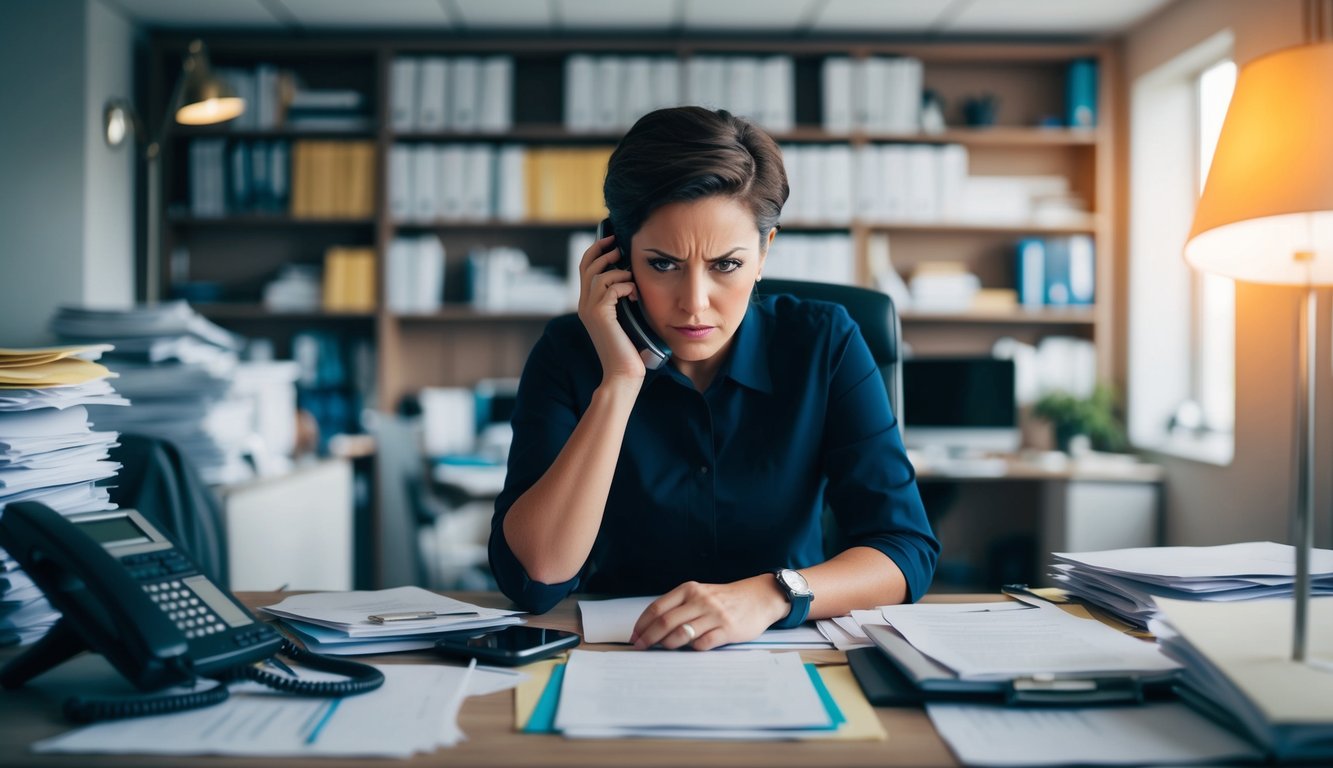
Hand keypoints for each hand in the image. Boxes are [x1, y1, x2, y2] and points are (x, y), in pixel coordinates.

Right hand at [577, 234, 645, 384]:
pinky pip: (610, 287)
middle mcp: (584, 305)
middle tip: (620, 245)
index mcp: (588, 305)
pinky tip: (634, 296)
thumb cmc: (629, 350)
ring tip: (632, 281)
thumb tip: (631, 278)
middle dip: (604, 251)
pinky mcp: (599, 315)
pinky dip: (624, 286)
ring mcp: (589, 310)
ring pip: (599, 275)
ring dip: (619, 273)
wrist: (623, 374)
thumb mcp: (624, 318)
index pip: (585, 269)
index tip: (611, 240)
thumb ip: (621, 300)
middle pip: (588, 265)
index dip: (596, 251)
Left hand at [630, 576, 789, 650]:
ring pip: (682, 633)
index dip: (642, 624)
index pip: (657, 607)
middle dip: (649, 637)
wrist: (759, 598)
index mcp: (689, 590)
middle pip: (665, 621)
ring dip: (668, 644)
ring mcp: (714, 615)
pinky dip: (693, 649)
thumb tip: (652, 629)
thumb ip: (680, 607)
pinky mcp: (727, 629)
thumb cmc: (724, 599)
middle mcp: (700, 600)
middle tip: (641, 647)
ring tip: (663, 649)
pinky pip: (703, 644)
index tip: (635, 637)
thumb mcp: (700, 594)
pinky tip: (691, 649)